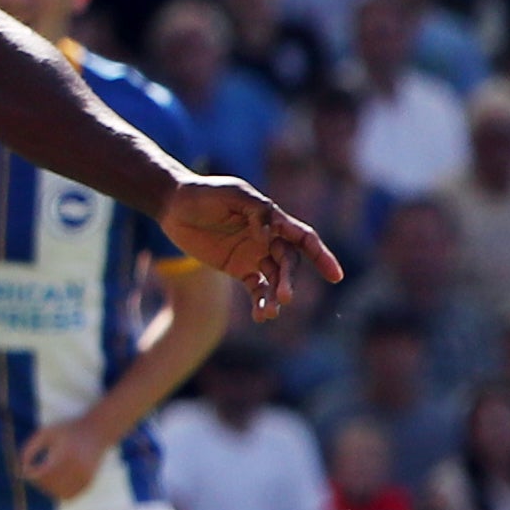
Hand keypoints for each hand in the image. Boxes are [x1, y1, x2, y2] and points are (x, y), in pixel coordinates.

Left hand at [15, 415, 110, 502]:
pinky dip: (59, 492)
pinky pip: (69, 496)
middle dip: (37, 481)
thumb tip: (20, 470)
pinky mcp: (89, 482)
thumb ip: (29, 449)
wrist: (98, 431)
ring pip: (59, 494)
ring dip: (48, 488)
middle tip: (35, 469)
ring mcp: (85, 477)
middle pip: (49, 485)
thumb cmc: (67, 430)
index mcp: (66, 455)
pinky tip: (56, 480)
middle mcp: (78, 468)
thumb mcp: (45, 433)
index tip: (27, 466)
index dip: (29, 473)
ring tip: (46, 474)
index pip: (42, 474)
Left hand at [160, 177, 342, 319]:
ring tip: (270, 313)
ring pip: (274, 279)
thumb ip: (255, 211)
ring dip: (275, 297)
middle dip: (288, 281)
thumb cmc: (205, 193)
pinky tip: (260, 316)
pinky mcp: (238, 268)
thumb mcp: (232, 194)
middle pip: (288, 263)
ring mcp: (254, 255)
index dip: (321, 256)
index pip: (304, 239)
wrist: (174, 205)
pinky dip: (259, 301)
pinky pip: (256, 288)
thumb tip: (269, 234)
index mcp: (273, 219)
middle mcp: (269, 239)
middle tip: (285, 297)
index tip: (335, 276)